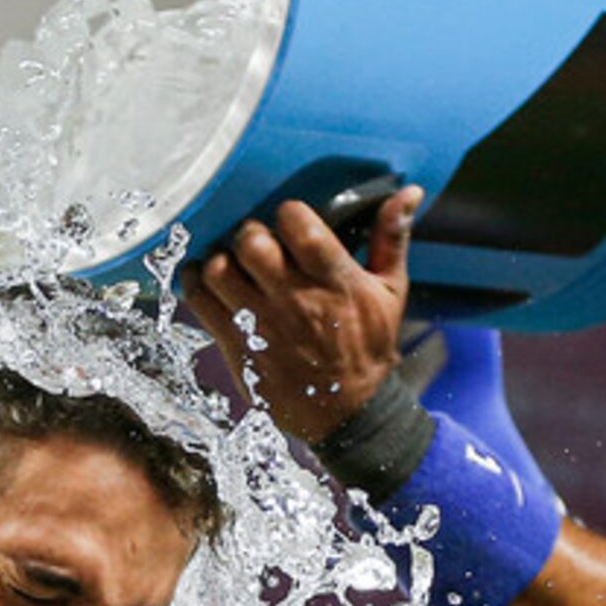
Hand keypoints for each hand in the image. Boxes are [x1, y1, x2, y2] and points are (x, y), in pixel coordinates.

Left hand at [185, 187, 422, 445]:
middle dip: (250, 233)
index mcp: (335, 281)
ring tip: (232, 262)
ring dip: (221, 259)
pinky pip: (200, 303)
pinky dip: (196, 283)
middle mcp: (294, 300)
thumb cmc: (369, 348)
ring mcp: (261, 325)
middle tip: (257, 242)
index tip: (291, 219)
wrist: (349, 414)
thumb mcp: (391, 293)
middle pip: (251, 243)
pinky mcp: (238, 348)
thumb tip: (410, 192)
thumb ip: (392, 239)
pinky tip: (207, 279)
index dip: (289, 213)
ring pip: (219, 270)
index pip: (299, 226)